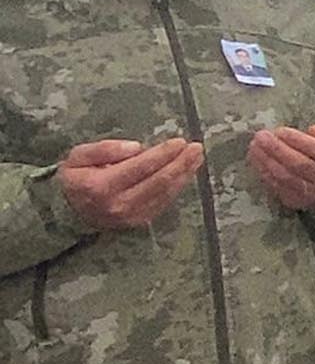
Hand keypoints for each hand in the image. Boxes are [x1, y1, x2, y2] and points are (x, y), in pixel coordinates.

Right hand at [57, 137, 203, 230]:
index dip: (162, 154)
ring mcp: (131, 216)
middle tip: (197, 148)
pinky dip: (178, 186)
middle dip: (181, 163)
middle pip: (159, 182)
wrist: (68, 211)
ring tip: (196, 157)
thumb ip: (104, 149)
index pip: (140, 168)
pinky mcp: (140, 221)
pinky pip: (164, 202)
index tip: (179, 141)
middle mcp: (118, 204)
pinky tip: (186, 173)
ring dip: (184, 174)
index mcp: (101, 186)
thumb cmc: (75, 178)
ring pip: (166, 193)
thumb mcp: (78, 157)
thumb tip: (136, 147)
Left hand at [250, 124, 314, 210]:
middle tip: (261, 136)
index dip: (297, 140)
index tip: (280, 130)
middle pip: (300, 165)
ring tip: (254, 146)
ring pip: (286, 177)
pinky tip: (257, 159)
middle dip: (277, 149)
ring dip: (266, 160)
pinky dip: (264, 172)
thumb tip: (310, 131)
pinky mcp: (298, 202)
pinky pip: (277, 186)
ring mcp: (313, 194)